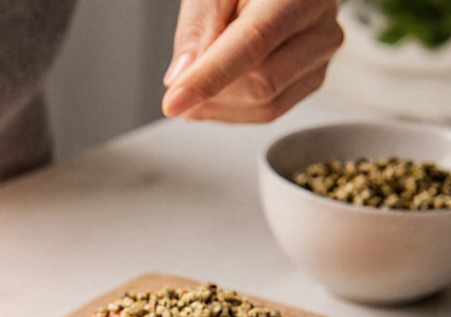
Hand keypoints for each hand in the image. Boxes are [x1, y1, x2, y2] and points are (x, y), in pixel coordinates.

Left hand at [163, 0, 343, 122]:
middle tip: (177, 84)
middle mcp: (320, 26)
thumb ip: (197, 28)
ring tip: (191, 88)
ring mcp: (321, 56)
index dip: (209, 77)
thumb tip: (180, 79)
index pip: (252, 43)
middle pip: (260, 81)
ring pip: (264, 104)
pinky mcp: (312, 79)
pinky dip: (231, 110)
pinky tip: (212, 95)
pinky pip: (268, 111)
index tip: (173, 103)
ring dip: (216, 105)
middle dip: (209, 90)